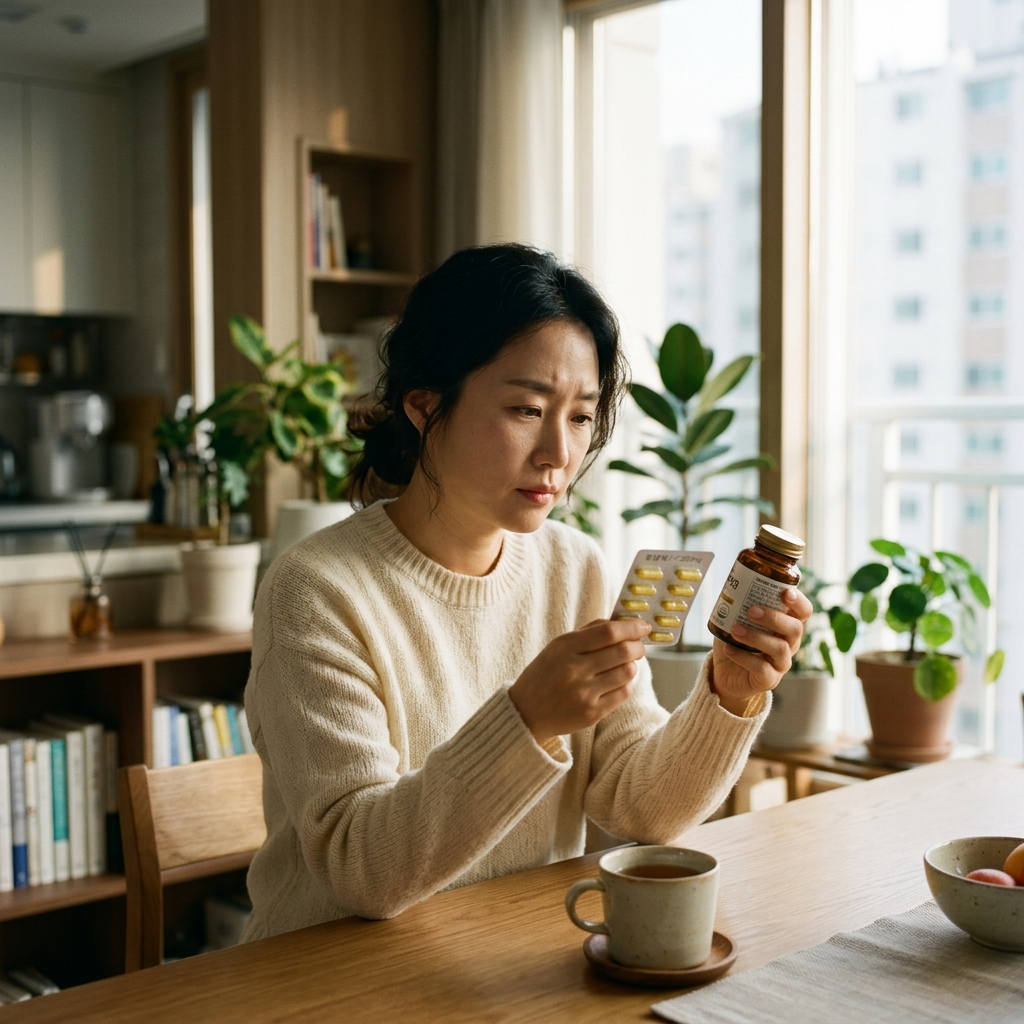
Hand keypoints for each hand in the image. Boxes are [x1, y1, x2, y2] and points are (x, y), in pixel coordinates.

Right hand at [509, 618, 651, 743]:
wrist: (525, 713)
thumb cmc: (545, 674)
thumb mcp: (557, 647)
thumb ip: (588, 632)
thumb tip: (622, 622)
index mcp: (564, 647)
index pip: (608, 632)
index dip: (631, 627)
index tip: (643, 626)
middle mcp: (573, 670)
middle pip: (623, 651)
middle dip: (638, 646)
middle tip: (638, 645)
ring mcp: (583, 694)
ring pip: (627, 672)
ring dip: (632, 665)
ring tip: (624, 664)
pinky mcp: (591, 714)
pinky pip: (623, 693)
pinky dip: (626, 684)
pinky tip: (617, 681)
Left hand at [711, 588, 812, 715]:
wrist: (725, 672)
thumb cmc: (734, 641)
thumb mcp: (735, 619)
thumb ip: (738, 603)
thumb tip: (731, 583)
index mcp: (785, 625)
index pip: (803, 612)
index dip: (799, 602)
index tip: (785, 593)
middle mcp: (789, 643)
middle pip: (795, 629)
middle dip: (774, 617)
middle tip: (752, 610)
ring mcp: (781, 663)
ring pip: (780, 648)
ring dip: (756, 636)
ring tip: (735, 629)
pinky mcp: (769, 679)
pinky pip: (762, 668)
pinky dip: (743, 657)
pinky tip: (729, 649)